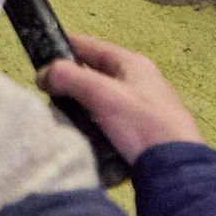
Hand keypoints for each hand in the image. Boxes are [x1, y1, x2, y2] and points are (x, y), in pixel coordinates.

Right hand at [39, 32, 201, 159]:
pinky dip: (93, 125)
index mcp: (132, 64)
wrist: (176, 169)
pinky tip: (83, 137)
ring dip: (80, 107)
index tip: (39, 56)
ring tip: (62, 120)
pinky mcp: (141, 132)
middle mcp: (138, 82)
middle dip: (70, 84)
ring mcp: (142, 108)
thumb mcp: (102, 94)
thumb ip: (69, 78)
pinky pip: (108, 121)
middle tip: (48, 97)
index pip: (91, 46)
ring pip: (100, 100)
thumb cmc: (141, 124)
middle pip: (94, 75)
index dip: (64, 47)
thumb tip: (43, 75)